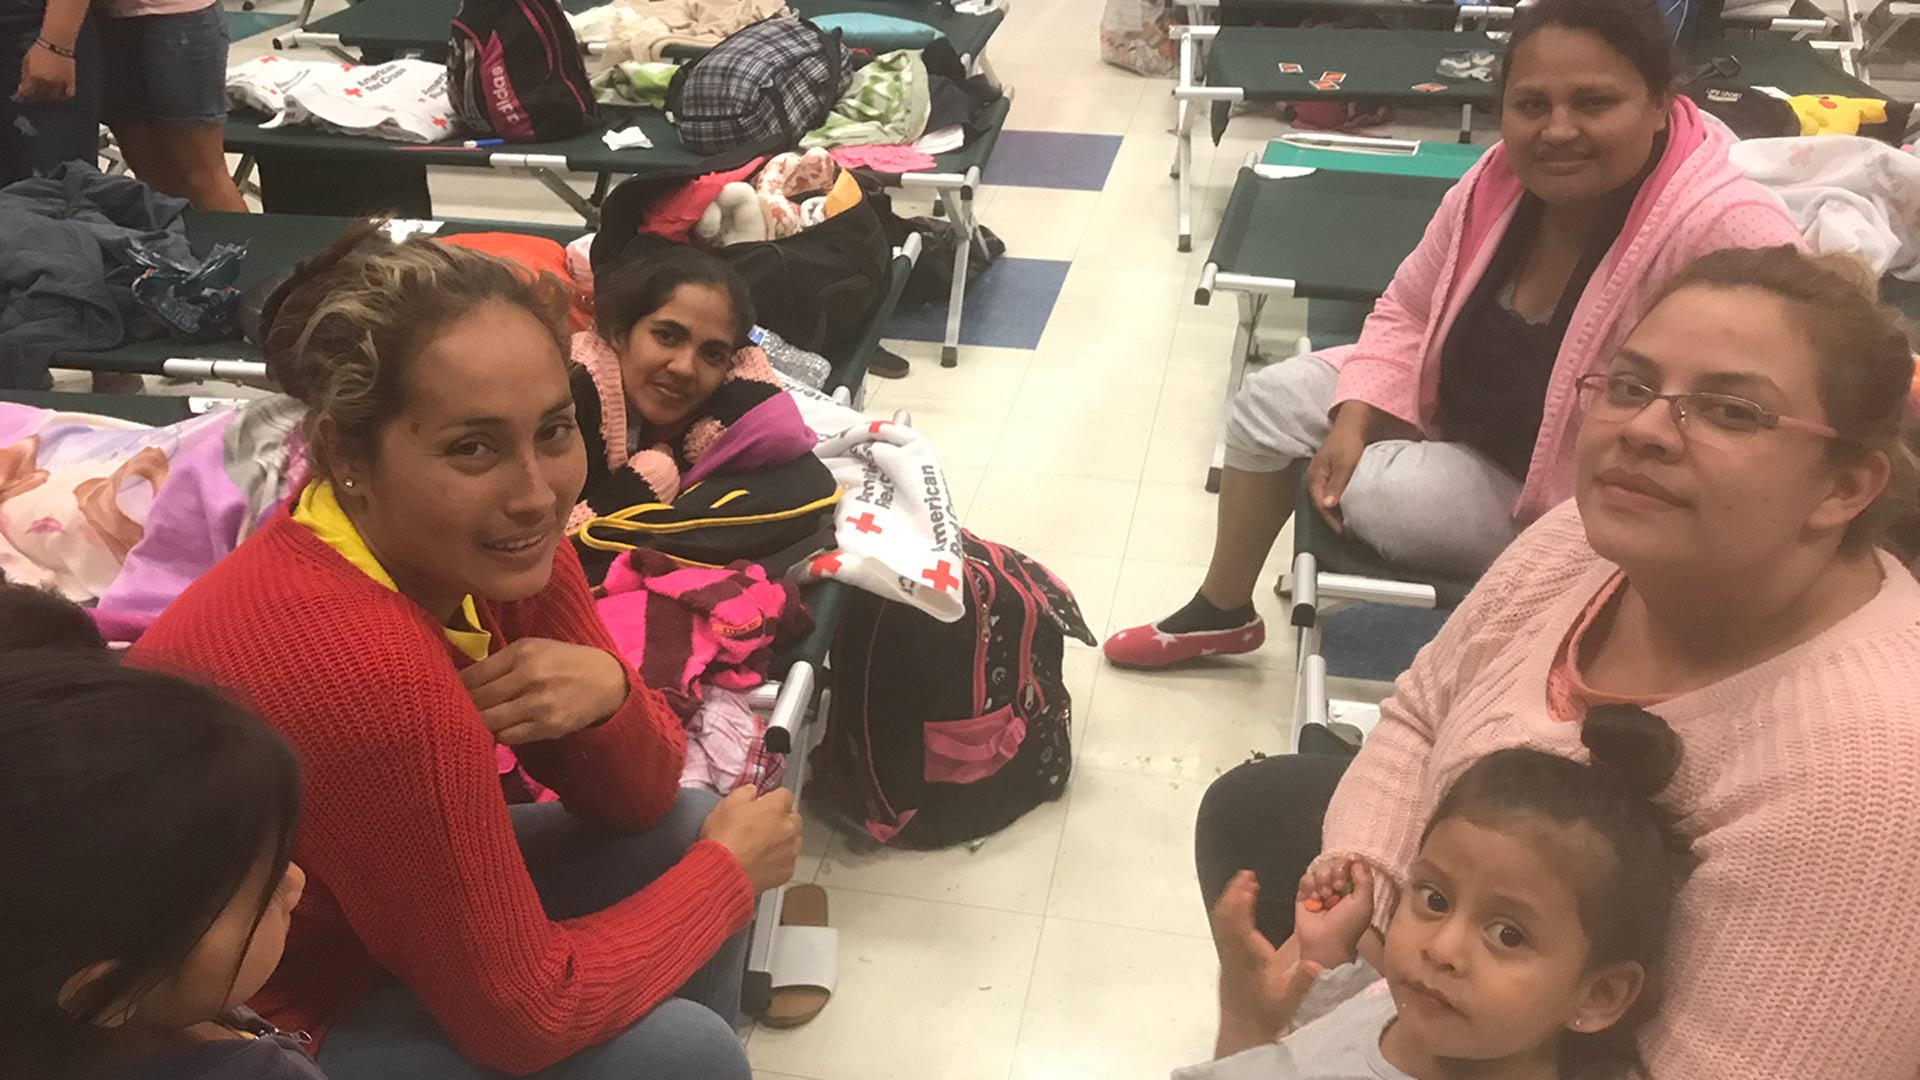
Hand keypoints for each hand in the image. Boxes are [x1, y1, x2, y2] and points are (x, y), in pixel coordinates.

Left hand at [16, 41, 75, 102]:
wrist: (56, 42)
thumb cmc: (41, 49)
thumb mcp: (26, 60)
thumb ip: (25, 74)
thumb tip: (24, 84)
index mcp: (34, 77)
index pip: (27, 92)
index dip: (25, 93)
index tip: (24, 92)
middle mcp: (47, 82)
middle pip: (40, 96)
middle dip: (36, 95)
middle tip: (35, 92)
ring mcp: (59, 83)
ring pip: (53, 97)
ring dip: (49, 96)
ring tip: (47, 92)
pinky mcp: (70, 81)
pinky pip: (67, 94)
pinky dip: (63, 95)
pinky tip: (59, 92)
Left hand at [461, 638, 629, 745]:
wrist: (606, 681)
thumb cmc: (564, 661)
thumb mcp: (534, 648)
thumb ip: (500, 662)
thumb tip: (460, 680)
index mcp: (522, 653)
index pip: (472, 675)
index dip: (453, 686)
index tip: (444, 692)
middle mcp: (529, 677)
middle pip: (478, 700)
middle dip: (462, 707)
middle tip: (452, 711)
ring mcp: (539, 704)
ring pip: (489, 721)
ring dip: (479, 723)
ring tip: (474, 721)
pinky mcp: (548, 727)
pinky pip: (508, 737)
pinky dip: (500, 733)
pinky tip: (500, 727)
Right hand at [699, 787, 802, 892]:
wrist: (722, 872)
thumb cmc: (723, 837)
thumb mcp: (726, 804)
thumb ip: (745, 792)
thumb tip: (752, 791)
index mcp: (777, 807)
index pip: (785, 794)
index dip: (772, 799)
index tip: (762, 805)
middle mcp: (789, 827)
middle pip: (793, 818)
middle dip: (781, 820)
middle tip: (761, 827)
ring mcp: (791, 851)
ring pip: (793, 840)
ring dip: (782, 840)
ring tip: (761, 847)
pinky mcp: (787, 871)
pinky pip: (787, 861)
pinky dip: (778, 861)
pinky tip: (761, 863)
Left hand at [1210, 871, 1324, 1039]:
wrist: (1242, 1031)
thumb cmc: (1267, 1015)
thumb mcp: (1289, 1001)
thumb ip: (1303, 982)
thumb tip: (1318, 963)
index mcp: (1248, 960)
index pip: (1239, 928)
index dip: (1241, 905)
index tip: (1249, 886)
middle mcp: (1233, 954)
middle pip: (1226, 918)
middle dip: (1234, 894)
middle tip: (1247, 875)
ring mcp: (1227, 955)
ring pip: (1222, 921)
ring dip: (1231, 899)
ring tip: (1245, 882)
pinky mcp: (1227, 957)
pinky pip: (1223, 927)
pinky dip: (1231, 910)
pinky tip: (1241, 902)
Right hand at [1294, 859, 1373, 969]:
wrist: (1325, 943)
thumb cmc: (1348, 926)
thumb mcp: (1364, 903)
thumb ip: (1364, 879)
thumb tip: (1356, 858)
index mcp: (1354, 887)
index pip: (1351, 863)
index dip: (1349, 862)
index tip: (1349, 869)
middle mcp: (1337, 885)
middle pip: (1334, 861)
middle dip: (1336, 872)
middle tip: (1338, 888)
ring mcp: (1320, 888)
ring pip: (1319, 867)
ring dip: (1322, 880)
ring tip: (1325, 897)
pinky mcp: (1304, 893)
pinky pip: (1306, 878)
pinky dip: (1310, 885)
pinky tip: (1314, 898)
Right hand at [1305, 406, 1371, 533]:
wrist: (1353, 424)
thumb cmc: (1348, 442)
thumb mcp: (1344, 464)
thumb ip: (1336, 485)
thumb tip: (1328, 505)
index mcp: (1314, 478)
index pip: (1321, 506)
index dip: (1332, 520)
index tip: (1345, 532)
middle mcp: (1315, 480)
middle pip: (1322, 506)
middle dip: (1334, 520)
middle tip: (1349, 533)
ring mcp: (1322, 478)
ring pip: (1327, 501)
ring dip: (1337, 513)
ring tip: (1350, 525)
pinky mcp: (1331, 476)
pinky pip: (1332, 495)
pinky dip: (1340, 504)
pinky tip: (1350, 509)